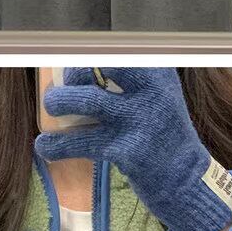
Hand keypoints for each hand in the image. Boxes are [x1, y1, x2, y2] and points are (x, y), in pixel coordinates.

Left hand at [41, 67, 231, 230]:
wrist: (186, 179)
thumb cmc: (163, 132)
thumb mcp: (158, 96)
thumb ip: (129, 80)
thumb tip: (79, 68)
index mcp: (158, 72)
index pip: (115, 51)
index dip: (88, 56)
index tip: (74, 67)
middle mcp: (151, 91)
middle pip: (99, 67)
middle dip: (73, 74)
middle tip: (64, 87)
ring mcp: (139, 120)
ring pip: (87, 101)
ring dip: (59, 102)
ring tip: (50, 108)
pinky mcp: (127, 151)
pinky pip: (82, 142)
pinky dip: (57, 145)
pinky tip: (45, 146)